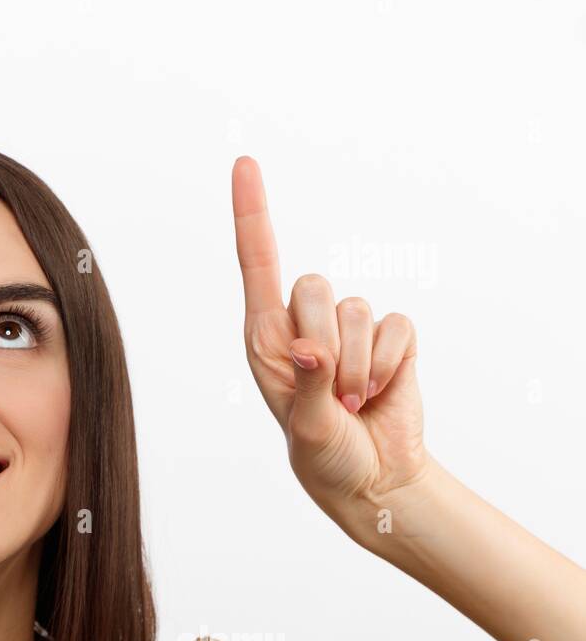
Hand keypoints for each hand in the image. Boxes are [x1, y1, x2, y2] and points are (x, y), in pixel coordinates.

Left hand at [230, 156, 429, 517]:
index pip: (256, 263)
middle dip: (326, 341)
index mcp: (267, 338)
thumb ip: (305, 386)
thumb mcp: (305, 428)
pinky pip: (396, 327)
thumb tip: (309, 350)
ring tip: (351, 399)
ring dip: (359, 364)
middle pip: (313, 286)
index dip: (252, 212)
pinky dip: (390, 365)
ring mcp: (349, 329)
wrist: (373, 477)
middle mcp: (304, 325)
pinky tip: (380, 391)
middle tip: (329, 391)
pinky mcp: (391, 337)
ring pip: (358, 308)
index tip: (244, 163)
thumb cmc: (324, 453)